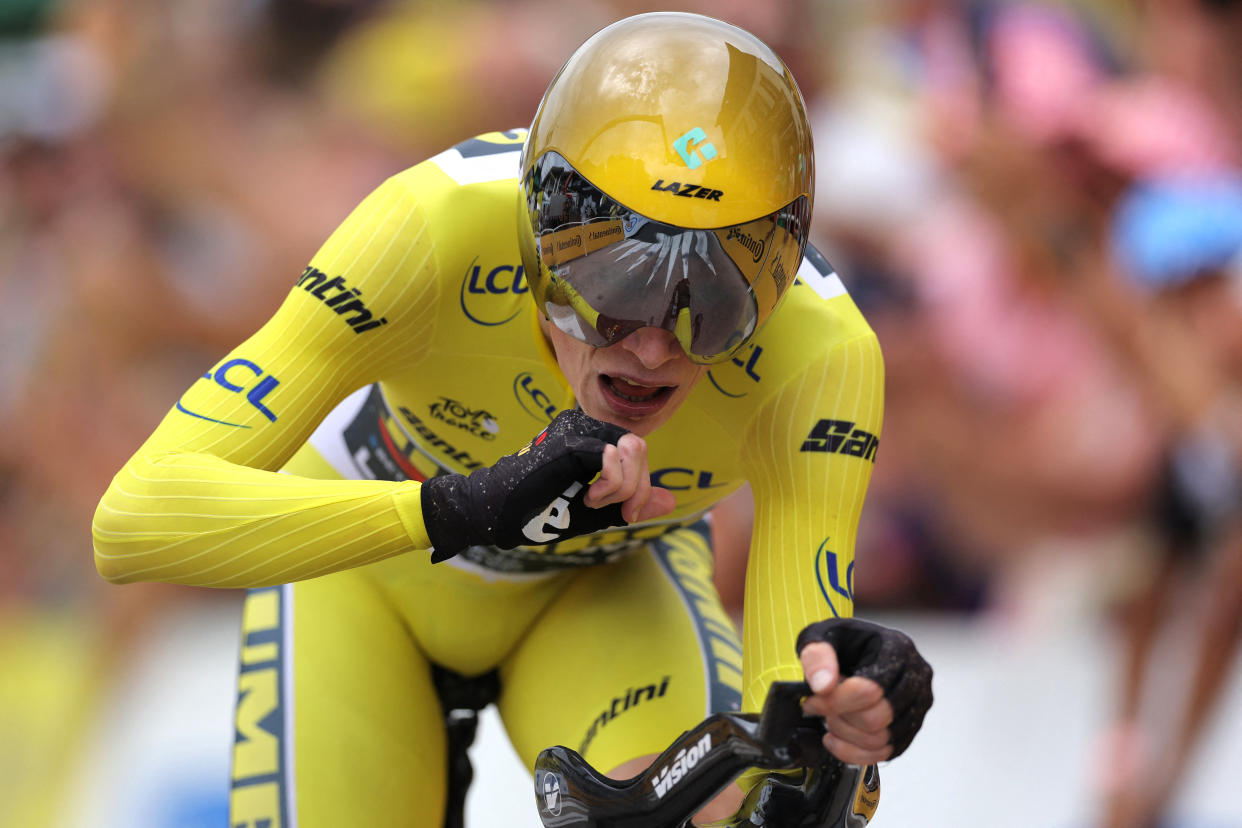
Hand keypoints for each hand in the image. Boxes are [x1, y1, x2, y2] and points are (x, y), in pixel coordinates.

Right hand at [420, 410, 673, 560]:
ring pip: (632, 448)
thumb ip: (630, 502)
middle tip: (621, 514)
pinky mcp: (569, 441)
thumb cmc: (537, 513)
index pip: (637, 453)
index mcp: (591, 440)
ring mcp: (577, 430)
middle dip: (638, 489)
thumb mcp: (594, 512)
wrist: (495, 514)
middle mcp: (585, 428)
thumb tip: (671, 499)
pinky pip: (610, 456)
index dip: (642, 487)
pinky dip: (611, 485)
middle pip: (639, 449)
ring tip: (594, 501)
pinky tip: (588, 498)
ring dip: (624, 486)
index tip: (627, 516)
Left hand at [796, 618, 932, 763]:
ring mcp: (917, 703)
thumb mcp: (820, 636)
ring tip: (832, 719)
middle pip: (878, 719)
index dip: (834, 702)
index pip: (870, 690)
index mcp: (897, 648)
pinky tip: (838, 738)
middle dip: (841, 719)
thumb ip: (817, 657)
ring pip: (882, 740)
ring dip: (847, 736)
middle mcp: (916, 676)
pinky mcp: (912, 726)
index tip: (812, 700)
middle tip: (822, 708)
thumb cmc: (842, 642)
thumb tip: (824, 685)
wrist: (855, 649)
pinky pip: (886, 753)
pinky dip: (856, 752)